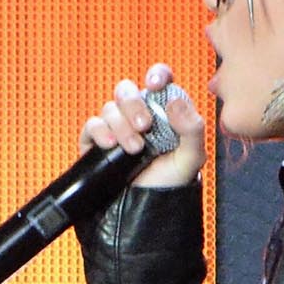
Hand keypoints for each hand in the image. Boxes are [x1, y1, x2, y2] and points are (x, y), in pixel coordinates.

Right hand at [81, 62, 205, 189]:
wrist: (148, 209)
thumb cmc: (171, 181)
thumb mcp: (191, 157)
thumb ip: (192, 129)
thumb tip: (174, 101)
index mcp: (162, 110)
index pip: (158, 80)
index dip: (156, 75)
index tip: (156, 84)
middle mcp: (137, 114)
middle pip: (127, 90)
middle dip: (134, 105)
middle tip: (145, 126)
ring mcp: (116, 127)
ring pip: (110, 108)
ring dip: (121, 126)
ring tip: (134, 149)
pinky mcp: (96, 142)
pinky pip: (92, 125)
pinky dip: (100, 131)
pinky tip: (111, 145)